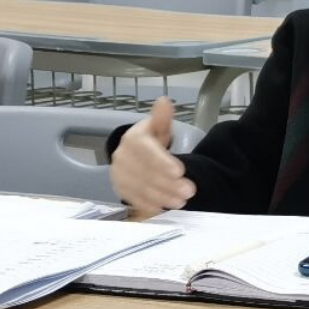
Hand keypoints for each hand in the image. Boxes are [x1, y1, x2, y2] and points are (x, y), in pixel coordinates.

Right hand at [110, 96, 196, 215]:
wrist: (134, 153)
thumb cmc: (150, 139)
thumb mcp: (158, 126)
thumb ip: (162, 117)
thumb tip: (164, 101)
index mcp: (133, 139)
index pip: (147, 152)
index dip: (163, 162)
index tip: (180, 171)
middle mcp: (122, 157)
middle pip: (146, 173)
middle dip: (169, 184)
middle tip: (189, 191)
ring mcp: (119, 175)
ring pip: (141, 188)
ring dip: (162, 197)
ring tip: (182, 201)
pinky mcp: (120, 190)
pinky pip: (134, 200)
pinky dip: (150, 205)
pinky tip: (164, 207)